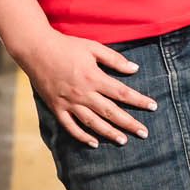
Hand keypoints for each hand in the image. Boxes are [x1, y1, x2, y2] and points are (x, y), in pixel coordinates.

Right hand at [19, 27, 157, 145]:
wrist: (36, 49)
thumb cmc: (67, 46)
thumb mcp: (93, 48)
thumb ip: (114, 59)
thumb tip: (135, 69)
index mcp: (94, 77)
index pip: (122, 92)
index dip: (139, 100)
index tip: (153, 106)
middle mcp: (83, 93)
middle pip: (111, 112)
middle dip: (129, 123)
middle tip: (144, 133)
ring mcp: (69, 103)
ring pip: (93, 123)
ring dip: (109, 133)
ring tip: (123, 140)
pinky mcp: (57, 107)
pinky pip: (70, 126)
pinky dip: (82, 136)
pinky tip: (94, 143)